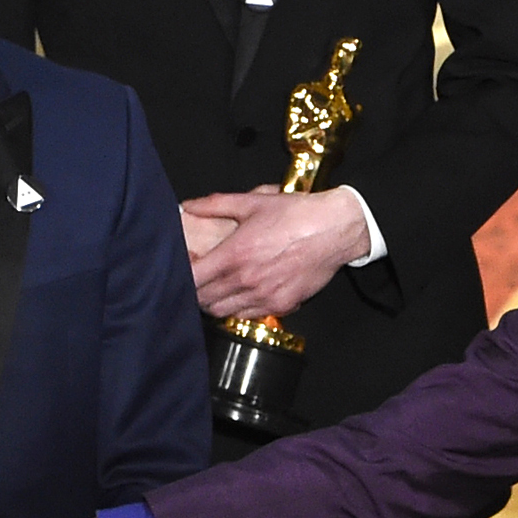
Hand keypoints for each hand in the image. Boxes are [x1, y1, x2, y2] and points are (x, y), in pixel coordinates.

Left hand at [185, 185, 371, 318]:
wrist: (334, 230)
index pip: (193, 279)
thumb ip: (214, 204)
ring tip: (220, 288)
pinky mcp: (282, 305)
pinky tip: (244, 293)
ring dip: (216, 303)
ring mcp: (264, 296)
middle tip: (201, 279)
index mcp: (234, 254)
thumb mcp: (252, 202)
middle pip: (204, 301)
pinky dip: (240, 309)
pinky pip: (249, 315)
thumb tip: (189, 205)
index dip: (183, 275)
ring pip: (224, 313)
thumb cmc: (296, 214)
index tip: (187, 266)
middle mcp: (247, 280)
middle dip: (196, 291)